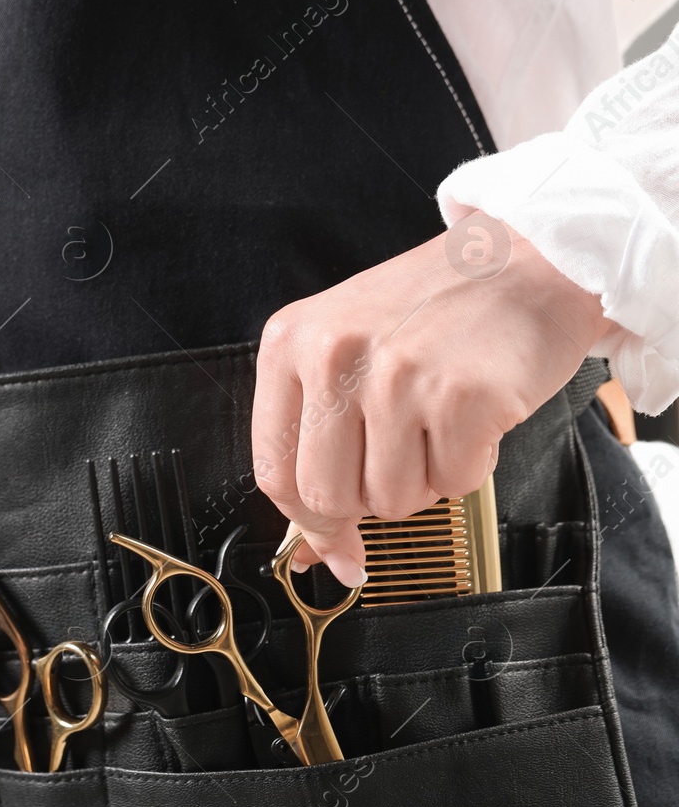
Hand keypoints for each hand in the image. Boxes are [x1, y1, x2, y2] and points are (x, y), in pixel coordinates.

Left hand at [251, 214, 611, 587]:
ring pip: (391, 500)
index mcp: (291, 343)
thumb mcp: (348, 347)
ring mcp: (395, 377)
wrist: (532, 257)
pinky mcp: (460, 397)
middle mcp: (333, 357)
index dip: (305, 522)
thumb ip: (317, 435)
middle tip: (401, 460)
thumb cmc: (439, 306)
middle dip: (368, 501)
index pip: (273, 470)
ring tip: (439, 422)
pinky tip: (474, 415)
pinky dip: (470, 465)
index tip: (329, 546)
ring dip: (423, 480)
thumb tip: (313, 549)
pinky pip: (453, 484)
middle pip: (327, 497)